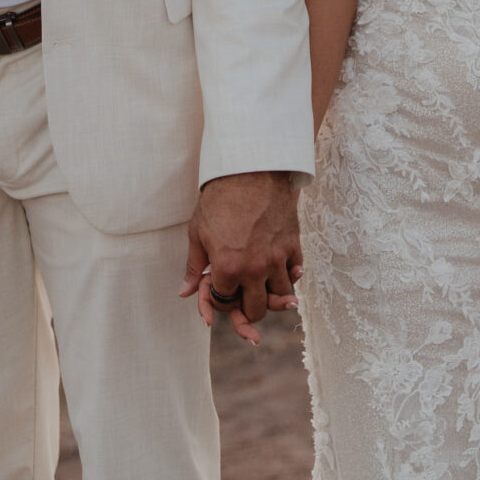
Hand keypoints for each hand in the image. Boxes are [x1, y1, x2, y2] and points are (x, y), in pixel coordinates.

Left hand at [180, 172, 300, 345]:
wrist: (249, 168)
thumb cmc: (219, 198)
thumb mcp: (198, 232)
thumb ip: (194, 268)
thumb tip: (184, 292)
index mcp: (227, 269)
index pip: (225, 303)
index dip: (219, 299)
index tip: (220, 288)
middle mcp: (254, 270)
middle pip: (257, 311)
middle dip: (247, 308)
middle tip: (244, 295)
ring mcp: (276, 258)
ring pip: (281, 296)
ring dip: (271, 295)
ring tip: (263, 284)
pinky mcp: (292, 244)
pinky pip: (296, 274)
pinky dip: (290, 276)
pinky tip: (280, 268)